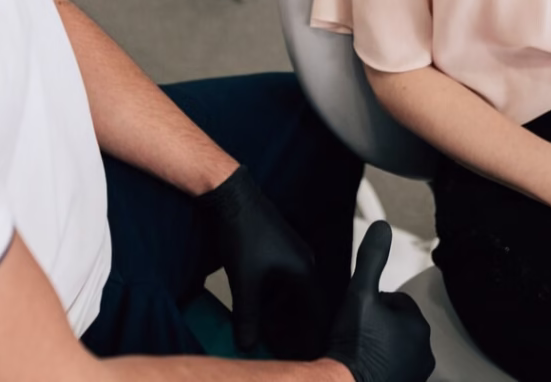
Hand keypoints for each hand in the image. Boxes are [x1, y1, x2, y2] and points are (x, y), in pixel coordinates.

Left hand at [196, 166, 327, 357]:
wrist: (232, 197)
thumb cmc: (243, 232)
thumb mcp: (244, 282)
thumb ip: (248, 318)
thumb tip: (247, 346)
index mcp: (305, 271)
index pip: (318, 314)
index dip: (312, 337)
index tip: (304, 353)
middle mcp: (304, 263)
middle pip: (307, 305)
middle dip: (296, 328)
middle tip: (285, 347)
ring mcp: (292, 254)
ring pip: (294, 294)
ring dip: (282, 314)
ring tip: (268, 332)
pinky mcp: (278, 249)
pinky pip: (284, 282)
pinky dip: (274, 299)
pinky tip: (258, 309)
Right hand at [327, 221, 434, 381]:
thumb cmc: (354, 345)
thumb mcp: (360, 293)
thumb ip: (372, 259)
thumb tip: (382, 227)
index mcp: (418, 326)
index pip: (396, 300)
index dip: (374, 303)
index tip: (361, 315)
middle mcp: (424, 353)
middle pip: (397, 324)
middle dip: (379, 324)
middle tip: (358, 332)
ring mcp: (416, 375)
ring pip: (395, 347)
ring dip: (380, 345)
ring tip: (359, 348)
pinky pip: (393, 369)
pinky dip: (381, 366)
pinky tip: (364, 366)